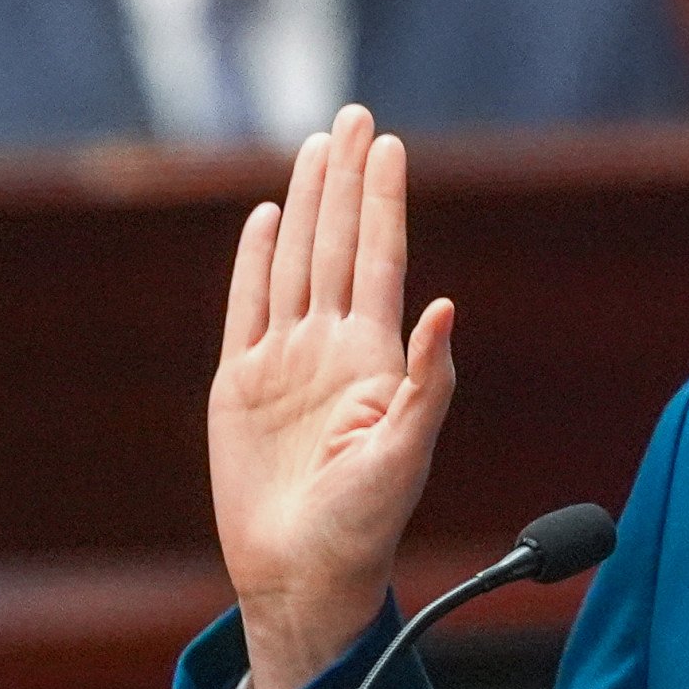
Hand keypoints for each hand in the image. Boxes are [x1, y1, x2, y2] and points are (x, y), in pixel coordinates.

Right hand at [207, 106, 455, 688]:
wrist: (303, 571)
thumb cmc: (365, 525)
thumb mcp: (406, 455)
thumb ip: (427, 382)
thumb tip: (446, 308)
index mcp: (376, 360)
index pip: (380, 261)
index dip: (383, 203)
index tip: (390, 146)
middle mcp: (333, 350)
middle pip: (337, 244)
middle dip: (347, 180)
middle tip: (354, 116)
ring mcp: (286, 361)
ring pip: (295, 262)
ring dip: (307, 204)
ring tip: (318, 148)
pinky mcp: (242, 383)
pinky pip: (246, 308)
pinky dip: (256, 261)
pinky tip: (268, 219)